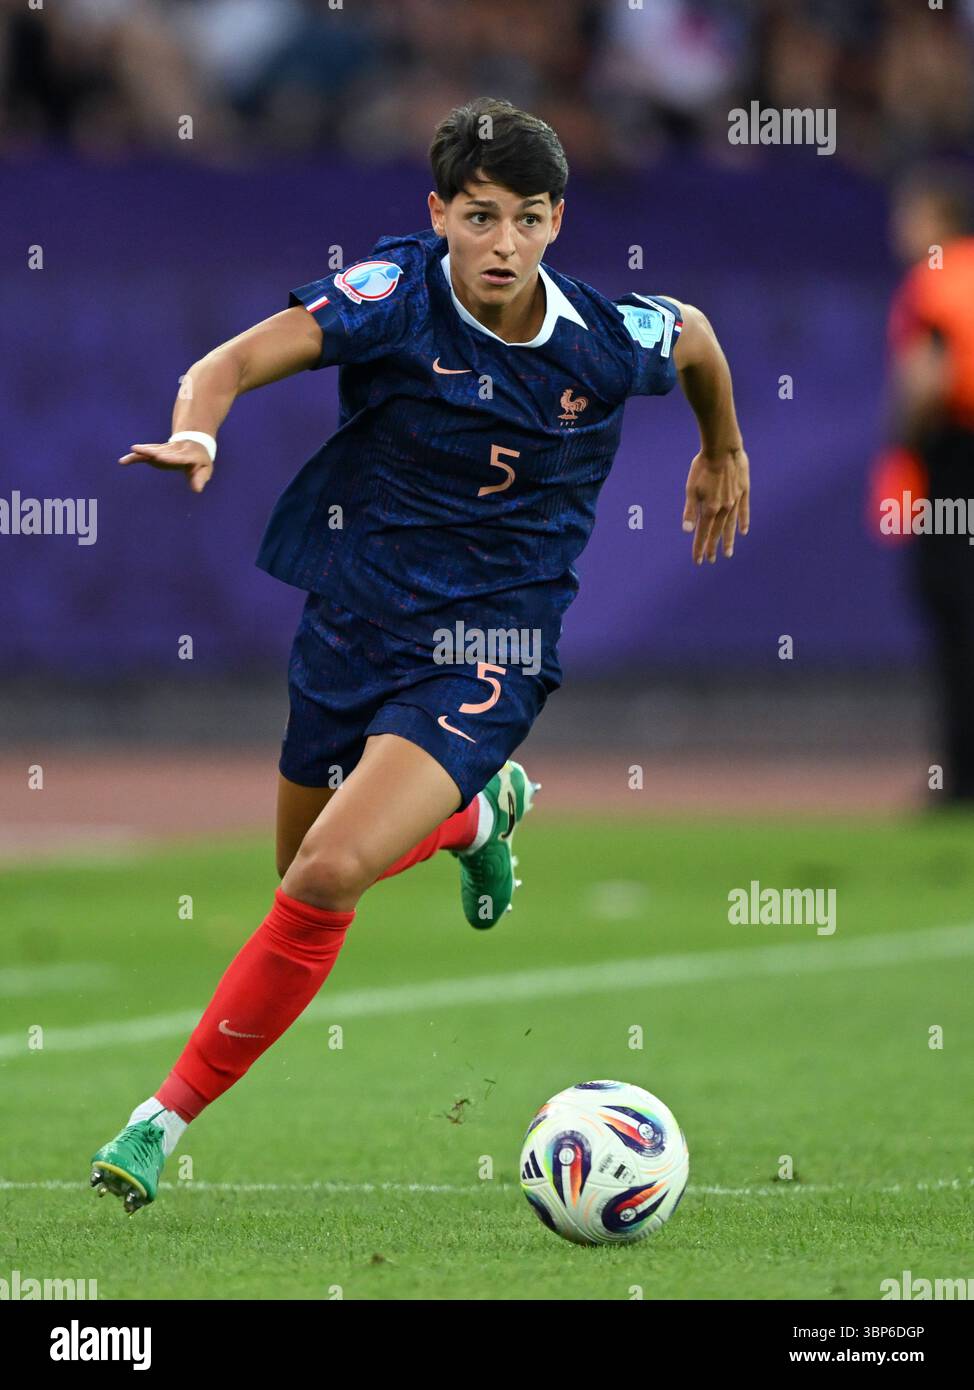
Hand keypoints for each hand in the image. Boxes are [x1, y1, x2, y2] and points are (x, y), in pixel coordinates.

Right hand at [118, 439, 213, 492]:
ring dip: (143, 450)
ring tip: (132, 450)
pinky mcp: (158, 450)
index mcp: (188, 455)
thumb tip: (197, 490)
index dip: (169, 457)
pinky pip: (146, 454)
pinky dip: (135, 457)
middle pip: (163, 451)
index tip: (159, 457)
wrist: (195, 442)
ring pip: (153, 449)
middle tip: (145, 452)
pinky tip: (123, 461)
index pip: (179, 457)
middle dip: (153, 451)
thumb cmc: (200, 461)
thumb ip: (200, 479)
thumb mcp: (205, 469)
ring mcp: (166, 449)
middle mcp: (175, 450)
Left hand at [682, 446, 749, 563]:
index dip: (699, 548)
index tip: (698, 561)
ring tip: (728, 553)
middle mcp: (723, 509)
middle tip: (711, 560)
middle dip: (712, 547)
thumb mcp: (691, 488)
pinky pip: (744, 511)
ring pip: (731, 526)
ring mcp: (735, 501)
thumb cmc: (702, 467)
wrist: (723, 449)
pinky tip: (743, 532)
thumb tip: (687, 530)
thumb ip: (690, 510)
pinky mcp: (744, 492)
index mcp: (709, 509)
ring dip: (728, 540)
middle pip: (717, 533)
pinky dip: (743, 522)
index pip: (702, 534)